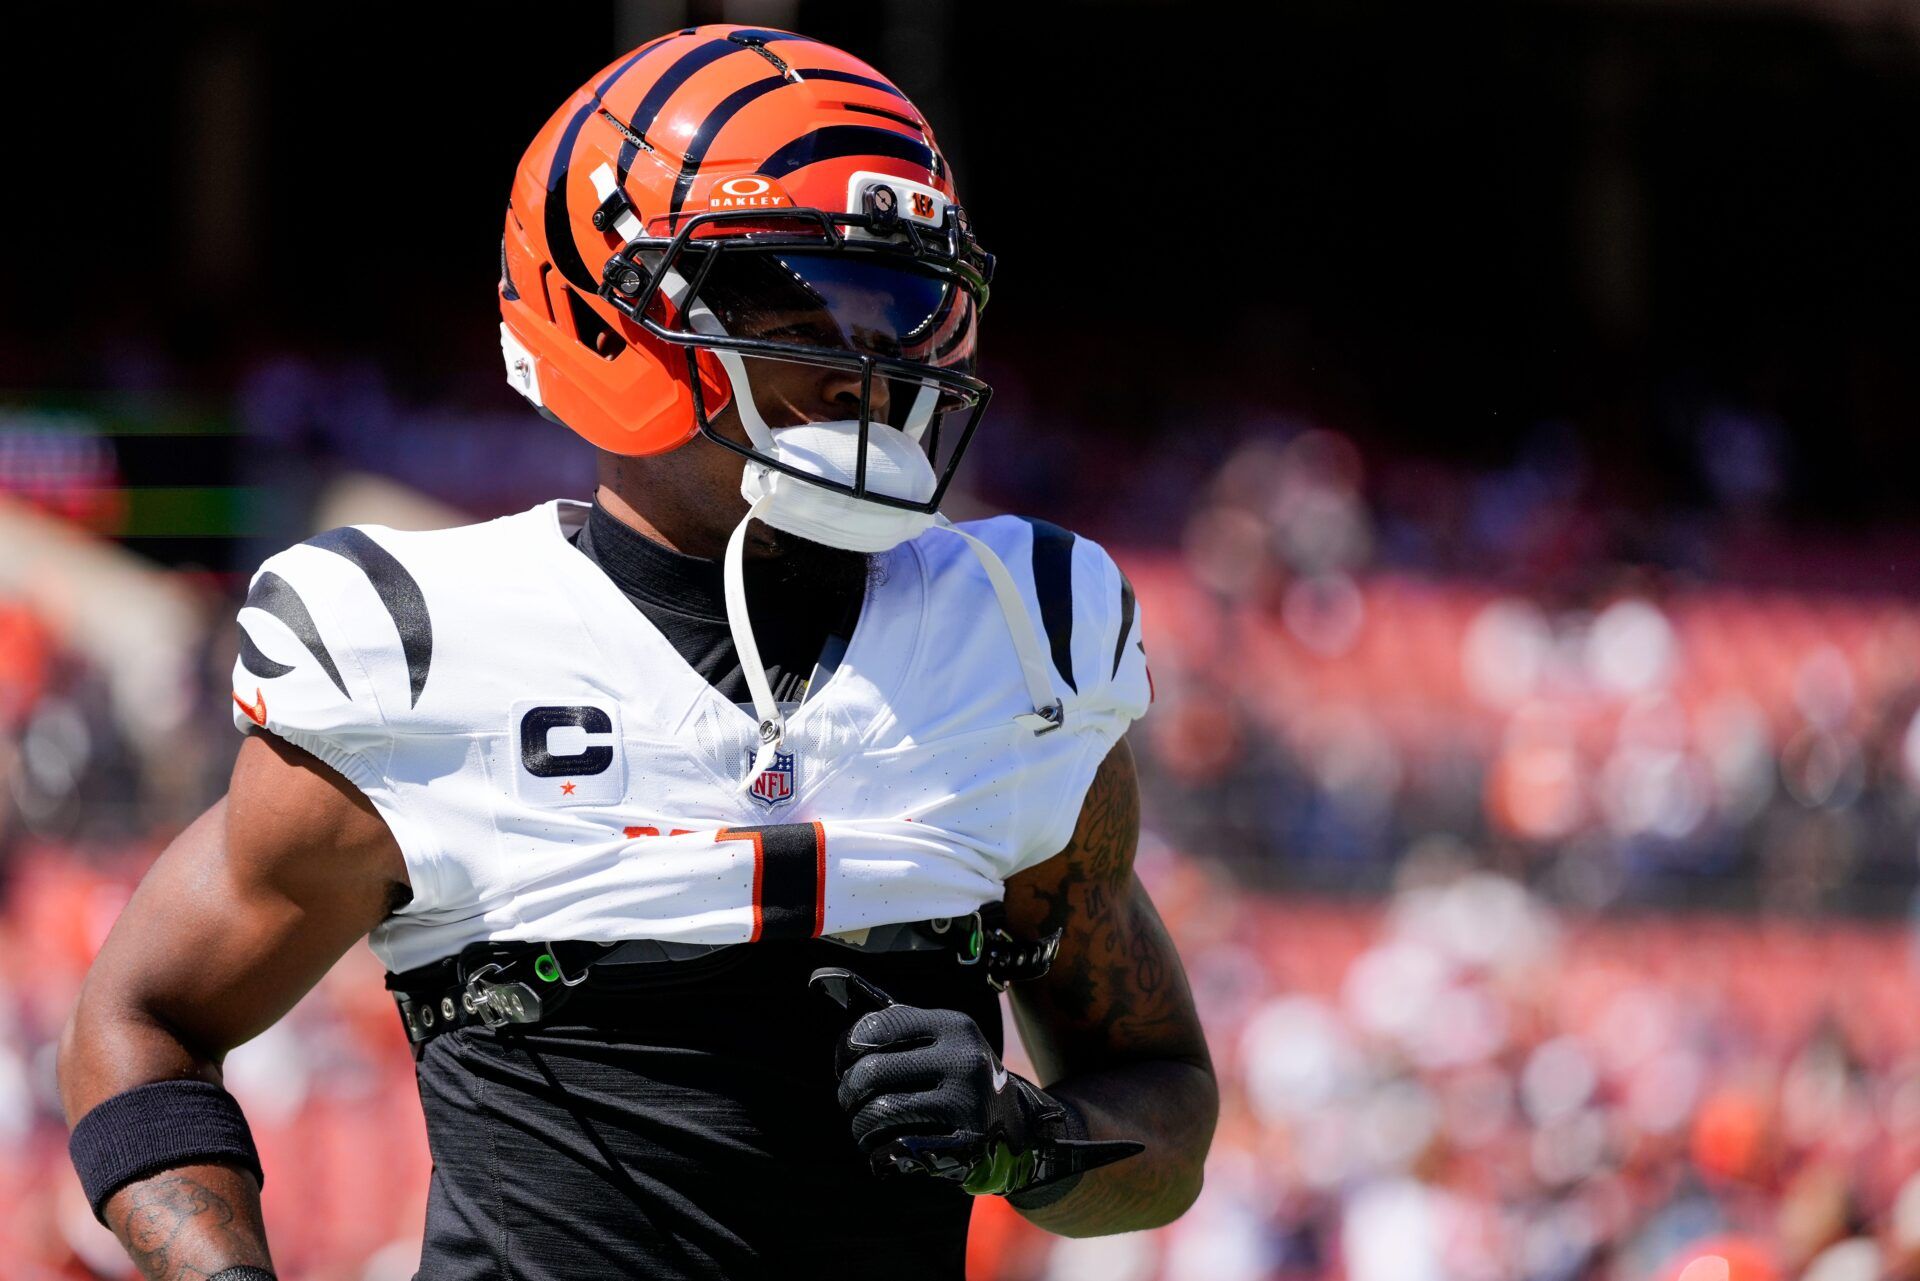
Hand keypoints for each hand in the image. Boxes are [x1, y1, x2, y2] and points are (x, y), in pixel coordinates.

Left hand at [809, 967, 1141, 1197]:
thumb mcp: (932, 1035)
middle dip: (848, 1092)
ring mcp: (968, 1105)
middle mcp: (963, 1060)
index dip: (846, 1048)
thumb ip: (882, 1011)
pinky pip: (897, 1151)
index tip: (847, 1062)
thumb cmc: (955, 1073)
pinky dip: (878, 1156)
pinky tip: (882, 1153)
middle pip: (871, 1073)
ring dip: (859, 1127)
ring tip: (865, 1127)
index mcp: (952, 1025)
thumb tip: (821, 979)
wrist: (1016, 1126)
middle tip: (850, 1101)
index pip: (875, 1027)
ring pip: (878, 1114)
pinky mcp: (966, 1147)